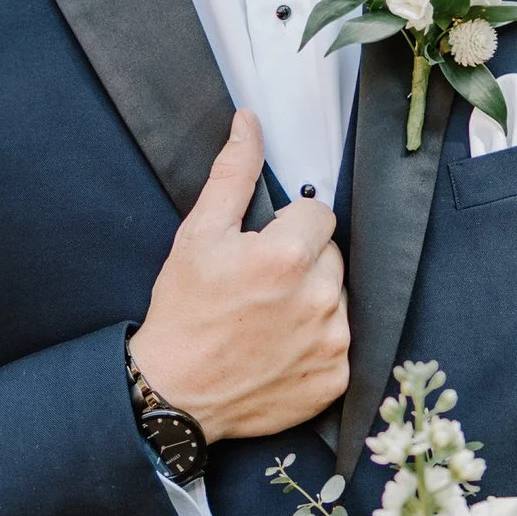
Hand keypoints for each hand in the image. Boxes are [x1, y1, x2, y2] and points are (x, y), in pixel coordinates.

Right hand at [131, 111, 348, 442]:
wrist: (175, 392)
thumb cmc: (184, 311)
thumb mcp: (199, 235)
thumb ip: (233, 174)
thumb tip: (249, 123)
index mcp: (288, 257)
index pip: (319, 214)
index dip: (288, 227)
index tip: (261, 249)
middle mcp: (320, 299)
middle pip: (332, 256)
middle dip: (303, 262)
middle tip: (261, 285)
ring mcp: (332, 343)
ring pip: (339, 297)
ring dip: (313, 300)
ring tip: (270, 317)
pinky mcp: (336, 378)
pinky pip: (341, 342)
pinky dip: (317, 341)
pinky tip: (281, 346)